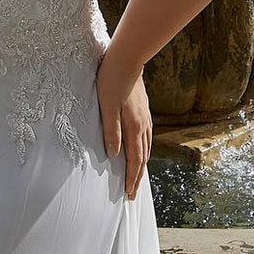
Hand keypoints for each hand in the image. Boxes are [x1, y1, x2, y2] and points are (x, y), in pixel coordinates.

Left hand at [95, 46, 151, 199]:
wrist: (127, 59)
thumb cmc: (112, 81)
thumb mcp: (106, 107)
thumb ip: (111, 131)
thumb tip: (113, 155)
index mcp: (134, 127)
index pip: (134, 160)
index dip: (132, 178)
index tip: (129, 194)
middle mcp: (143, 125)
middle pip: (143, 157)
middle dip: (138, 177)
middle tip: (133, 193)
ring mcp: (145, 118)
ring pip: (146, 147)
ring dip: (142, 165)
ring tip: (137, 177)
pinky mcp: (144, 111)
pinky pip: (146, 137)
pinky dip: (144, 150)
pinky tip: (140, 150)